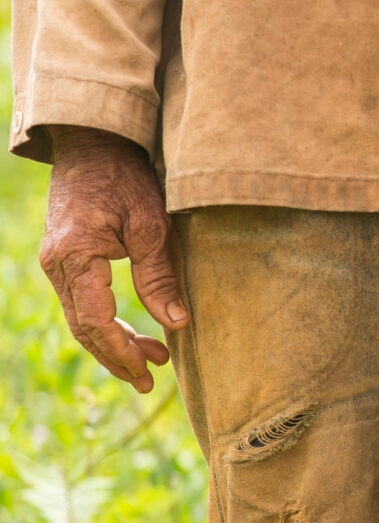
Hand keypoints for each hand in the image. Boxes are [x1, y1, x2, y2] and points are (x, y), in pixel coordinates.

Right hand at [39, 127, 187, 392]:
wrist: (95, 143)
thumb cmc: (127, 177)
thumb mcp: (153, 225)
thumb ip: (160, 275)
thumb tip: (177, 323)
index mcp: (76, 256)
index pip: (94, 321)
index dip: (119, 352)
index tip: (146, 373)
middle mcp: (58, 264)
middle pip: (84, 327)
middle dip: (118, 357)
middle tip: (152, 379)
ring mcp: (57, 263)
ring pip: (82, 319)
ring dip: (115, 343)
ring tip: (155, 359)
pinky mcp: (67, 260)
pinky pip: (83, 303)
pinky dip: (108, 323)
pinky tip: (137, 333)